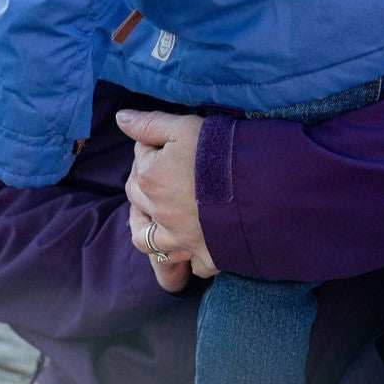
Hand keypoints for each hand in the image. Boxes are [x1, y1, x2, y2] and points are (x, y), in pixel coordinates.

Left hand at [118, 109, 219, 291]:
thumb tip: (121, 118)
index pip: (140, 157)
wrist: (262, 186)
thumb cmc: (223, 151)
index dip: (154, 147)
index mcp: (150, 177)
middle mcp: (158, 211)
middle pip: (137, 195)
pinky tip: (194, 245)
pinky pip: (188, 265)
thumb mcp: (185, 127)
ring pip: (147, 238)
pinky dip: (187, 258)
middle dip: (145, 182)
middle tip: (168, 172)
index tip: (173, 144)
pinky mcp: (205, 255)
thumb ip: (150, 124)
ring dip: (147, 227)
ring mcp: (180, 238)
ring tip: (159, 216)